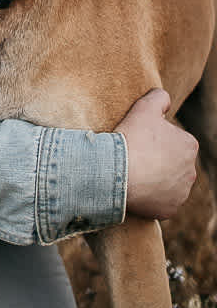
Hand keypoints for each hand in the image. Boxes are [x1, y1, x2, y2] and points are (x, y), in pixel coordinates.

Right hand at [119, 87, 198, 220]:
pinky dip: (151, 198)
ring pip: (168, 184)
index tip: (139, 141)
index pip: (173, 141)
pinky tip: (136, 191)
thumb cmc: (132, 138)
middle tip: (135, 158)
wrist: (117, 172)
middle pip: (172, 164)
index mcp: (189, 145)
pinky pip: (160, 203)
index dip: (154, 140)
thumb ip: (159, 97)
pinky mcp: (170, 210)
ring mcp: (181, 193)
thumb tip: (165, 98)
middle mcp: (191, 171)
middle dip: (158, 161)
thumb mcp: (144, 107)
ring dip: (156, 180)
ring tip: (134, 175)